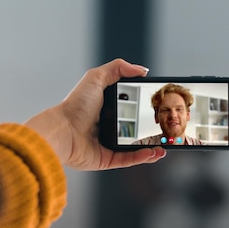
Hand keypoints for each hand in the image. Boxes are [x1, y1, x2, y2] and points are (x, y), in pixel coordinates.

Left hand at [24, 58, 165, 169]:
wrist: (62, 131)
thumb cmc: (74, 106)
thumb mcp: (96, 77)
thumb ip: (118, 68)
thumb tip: (141, 70)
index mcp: (104, 107)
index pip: (129, 106)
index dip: (144, 106)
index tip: (159, 105)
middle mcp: (105, 125)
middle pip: (134, 127)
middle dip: (151, 129)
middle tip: (166, 127)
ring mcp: (105, 143)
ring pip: (134, 146)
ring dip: (151, 147)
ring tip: (166, 143)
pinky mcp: (105, 158)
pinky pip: (127, 159)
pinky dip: (141, 157)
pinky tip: (154, 153)